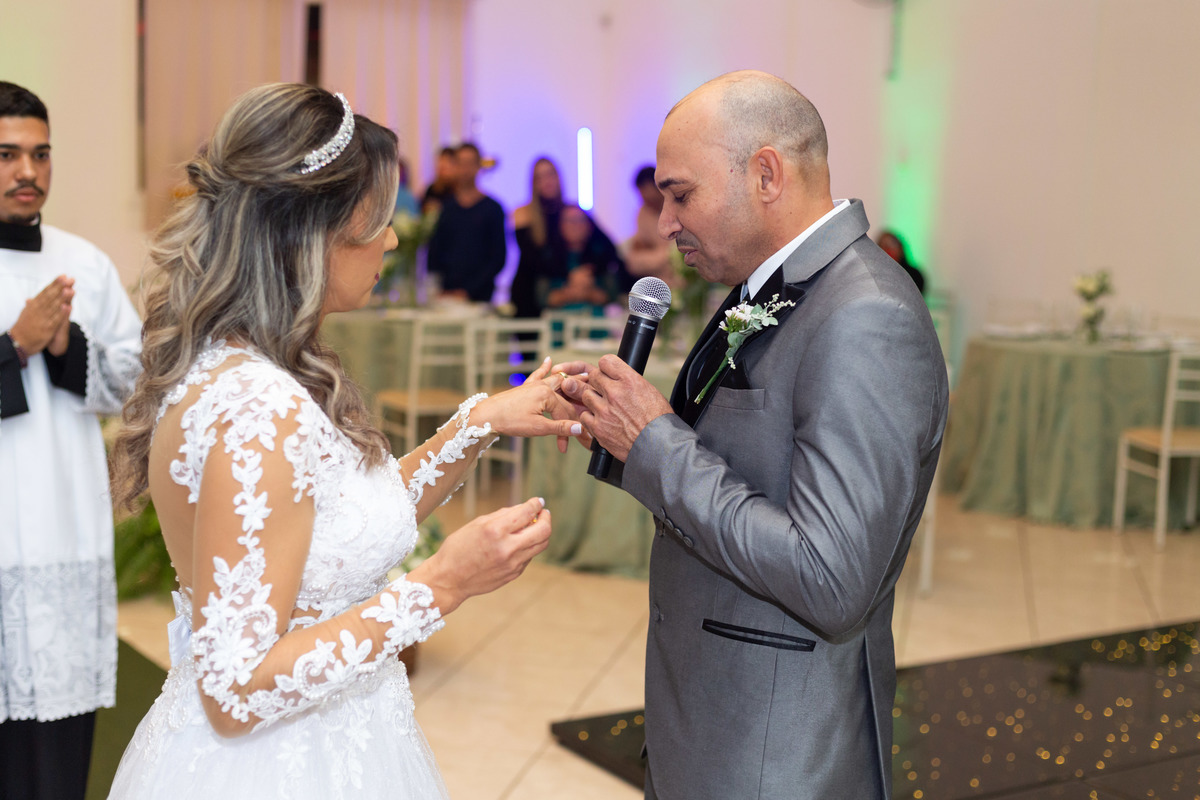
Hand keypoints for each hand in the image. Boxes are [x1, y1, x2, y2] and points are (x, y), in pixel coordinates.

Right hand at [9, 275, 73, 354]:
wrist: (18, 342)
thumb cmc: (23, 327)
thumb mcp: (25, 314)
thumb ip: (31, 306)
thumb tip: (30, 298)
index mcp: (33, 305)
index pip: (45, 292)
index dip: (54, 284)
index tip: (63, 276)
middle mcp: (38, 310)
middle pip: (50, 297)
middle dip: (60, 287)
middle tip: (69, 279)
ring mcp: (42, 319)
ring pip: (54, 307)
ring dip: (62, 298)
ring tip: (70, 289)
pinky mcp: (47, 329)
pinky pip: (55, 320)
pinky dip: (61, 313)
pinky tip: (68, 306)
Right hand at [407, 497, 550, 614]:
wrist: (449, 579)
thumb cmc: (458, 548)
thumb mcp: (476, 524)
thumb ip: (503, 515)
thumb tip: (524, 509)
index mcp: (495, 530)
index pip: (527, 513)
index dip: (536, 504)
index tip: (538, 501)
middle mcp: (507, 548)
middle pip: (544, 530)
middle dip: (546, 517)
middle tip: (543, 513)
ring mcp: (513, 563)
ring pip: (541, 545)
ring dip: (541, 532)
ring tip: (534, 526)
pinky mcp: (514, 573)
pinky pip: (529, 556)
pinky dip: (528, 546)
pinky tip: (518, 543)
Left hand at [470, 357, 586, 452]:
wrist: (486, 416)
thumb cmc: (510, 421)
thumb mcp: (537, 428)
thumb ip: (560, 428)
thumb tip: (580, 429)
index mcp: (547, 395)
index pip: (565, 413)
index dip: (568, 431)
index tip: (567, 447)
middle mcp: (542, 386)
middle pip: (565, 394)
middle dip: (578, 398)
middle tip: (594, 390)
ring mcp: (533, 385)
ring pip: (555, 381)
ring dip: (568, 378)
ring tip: (582, 373)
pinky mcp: (524, 387)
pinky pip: (537, 375)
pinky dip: (543, 368)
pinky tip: (548, 360)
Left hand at [558, 353, 672, 460]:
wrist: (658, 445)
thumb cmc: (658, 420)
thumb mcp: (649, 391)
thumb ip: (629, 381)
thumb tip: (617, 376)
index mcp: (630, 381)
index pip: (606, 361)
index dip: (606, 368)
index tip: (608, 374)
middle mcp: (615, 393)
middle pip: (593, 376)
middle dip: (598, 382)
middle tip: (605, 391)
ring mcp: (604, 411)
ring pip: (585, 395)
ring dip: (592, 399)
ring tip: (603, 407)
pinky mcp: (598, 428)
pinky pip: (584, 416)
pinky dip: (590, 418)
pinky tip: (601, 420)